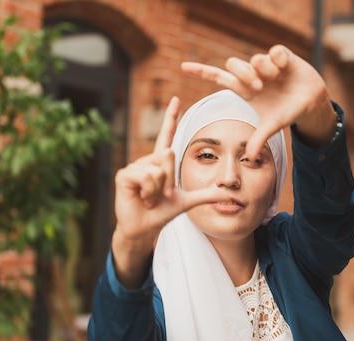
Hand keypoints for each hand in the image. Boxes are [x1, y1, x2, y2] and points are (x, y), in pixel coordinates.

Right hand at [111, 97, 229, 286]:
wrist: (144, 228)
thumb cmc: (161, 213)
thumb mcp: (187, 201)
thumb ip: (206, 195)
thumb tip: (228, 194)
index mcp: (160, 163)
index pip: (167, 135)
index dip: (171, 118)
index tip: (176, 99)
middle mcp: (147, 160)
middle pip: (168, 156)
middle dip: (169, 181)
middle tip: (162, 194)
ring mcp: (134, 166)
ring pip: (158, 170)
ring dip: (158, 190)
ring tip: (150, 198)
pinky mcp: (124, 175)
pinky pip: (147, 177)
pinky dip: (149, 191)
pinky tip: (142, 198)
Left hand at [181, 44, 336, 158]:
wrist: (311, 103)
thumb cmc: (288, 113)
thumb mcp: (272, 126)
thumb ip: (258, 138)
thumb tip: (249, 158)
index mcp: (245, 90)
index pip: (218, 78)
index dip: (201, 72)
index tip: (182, 67)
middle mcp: (252, 74)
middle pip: (233, 63)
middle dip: (244, 75)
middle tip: (259, 87)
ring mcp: (266, 64)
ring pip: (256, 58)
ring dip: (266, 71)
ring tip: (278, 79)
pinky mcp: (281, 55)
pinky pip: (274, 51)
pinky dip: (280, 61)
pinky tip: (287, 69)